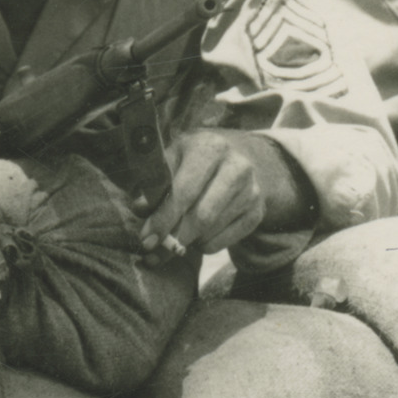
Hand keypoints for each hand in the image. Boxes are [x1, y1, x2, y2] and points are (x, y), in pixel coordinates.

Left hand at [135, 128, 299, 258]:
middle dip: (174, 237)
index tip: (147, 238)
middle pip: (202, 216)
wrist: (239, 157)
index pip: (185, 191)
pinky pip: (224, 242)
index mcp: (210, 147)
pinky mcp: (257, 212)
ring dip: (188, 241)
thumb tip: (140, 208)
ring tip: (175, 236)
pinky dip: (204, 245)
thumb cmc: (194, 161)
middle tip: (156, 249)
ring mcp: (251, 190)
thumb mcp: (172, 160)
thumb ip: (153, 183)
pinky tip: (197, 235)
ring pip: (211, 231)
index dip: (164, 218)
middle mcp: (236, 166)